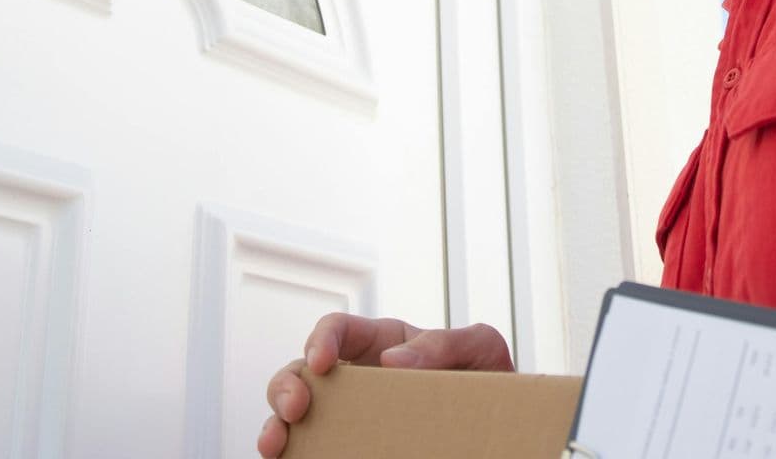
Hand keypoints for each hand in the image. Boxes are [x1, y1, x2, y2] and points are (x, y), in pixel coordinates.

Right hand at [257, 313, 513, 456]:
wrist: (499, 425)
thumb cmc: (489, 379)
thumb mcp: (481, 349)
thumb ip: (447, 342)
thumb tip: (393, 361)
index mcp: (381, 344)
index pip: (336, 329)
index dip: (320, 340)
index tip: (321, 363)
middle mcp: (356, 378)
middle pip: (298, 373)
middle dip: (286, 387)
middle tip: (296, 409)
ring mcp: (349, 416)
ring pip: (292, 416)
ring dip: (275, 426)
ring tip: (276, 446)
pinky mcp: (353, 447)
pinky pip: (312, 450)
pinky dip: (296, 455)